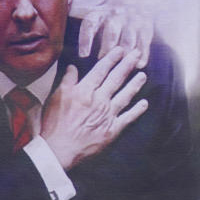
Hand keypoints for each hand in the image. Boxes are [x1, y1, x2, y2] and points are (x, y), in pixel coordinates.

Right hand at [41, 46, 147, 170]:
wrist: (60, 150)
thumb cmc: (55, 123)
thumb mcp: (56, 97)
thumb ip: (67, 80)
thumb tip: (73, 67)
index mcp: (85, 90)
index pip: (101, 70)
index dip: (111, 58)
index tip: (120, 49)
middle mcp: (99, 100)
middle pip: (116, 79)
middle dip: (127, 65)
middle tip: (137, 54)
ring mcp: (107, 115)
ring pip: (125, 96)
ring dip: (135, 84)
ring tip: (143, 75)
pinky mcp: (112, 131)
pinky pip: (127, 118)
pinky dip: (137, 111)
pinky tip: (144, 104)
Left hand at [77, 0, 153, 66]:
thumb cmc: (108, 10)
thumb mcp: (94, 8)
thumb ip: (79, 16)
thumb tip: (61, 18)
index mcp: (100, 13)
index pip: (91, 24)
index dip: (86, 40)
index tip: (83, 55)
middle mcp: (116, 17)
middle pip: (111, 33)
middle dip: (107, 48)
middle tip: (103, 62)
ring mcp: (132, 23)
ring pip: (128, 39)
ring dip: (125, 53)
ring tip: (122, 67)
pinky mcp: (145, 29)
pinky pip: (144, 42)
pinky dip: (142, 54)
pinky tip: (139, 65)